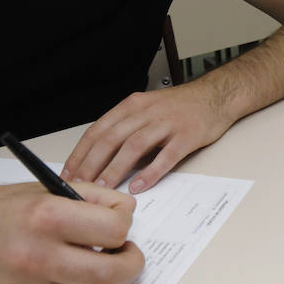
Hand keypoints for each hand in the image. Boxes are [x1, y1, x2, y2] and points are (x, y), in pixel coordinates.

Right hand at [0, 181, 143, 283]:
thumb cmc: (0, 210)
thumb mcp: (47, 189)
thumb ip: (91, 198)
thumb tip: (127, 215)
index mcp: (46, 215)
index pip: (114, 229)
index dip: (125, 226)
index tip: (122, 225)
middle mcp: (35, 253)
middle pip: (109, 273)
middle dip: (130, 265)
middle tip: (129, 257)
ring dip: (105, 283)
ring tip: (100, 265)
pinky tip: (68, 276)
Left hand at [62, 85, 230, 192]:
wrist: (215, 96)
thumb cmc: (178, 107)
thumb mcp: (146, 109)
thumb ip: (125, 129)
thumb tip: (98, 158)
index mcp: (132, 106)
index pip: (98, 130)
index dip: (80, 153)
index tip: (68, 173)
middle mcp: (146, 112)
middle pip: (112, 138)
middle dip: (91, 163)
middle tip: (79, 184)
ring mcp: (167, 123)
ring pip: (134, 146)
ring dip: (115, 168)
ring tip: (103, 188)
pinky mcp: (187, 136)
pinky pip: (166, 156)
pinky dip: (151, 172)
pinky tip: (139, 186)